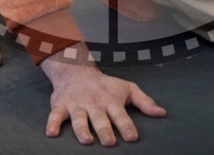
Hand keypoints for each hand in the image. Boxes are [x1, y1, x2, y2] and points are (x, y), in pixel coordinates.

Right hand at [42, 48, 165, 145]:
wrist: (77, 71)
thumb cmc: (105, 85)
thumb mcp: (127, 89)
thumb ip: (145, 102)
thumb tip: (162, 113)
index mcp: (111, 101)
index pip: (120, 115)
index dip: (126, 126)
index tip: (132, 137)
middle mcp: (94, 104)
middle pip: (100, 119)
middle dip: (105, 130)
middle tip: (110, 142)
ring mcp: (77, 105)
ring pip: (79, 118)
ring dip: (82, 129)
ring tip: (86, 140)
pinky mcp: (61, 106)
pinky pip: (55, 116)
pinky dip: (52, 124)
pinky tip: (51, 134)